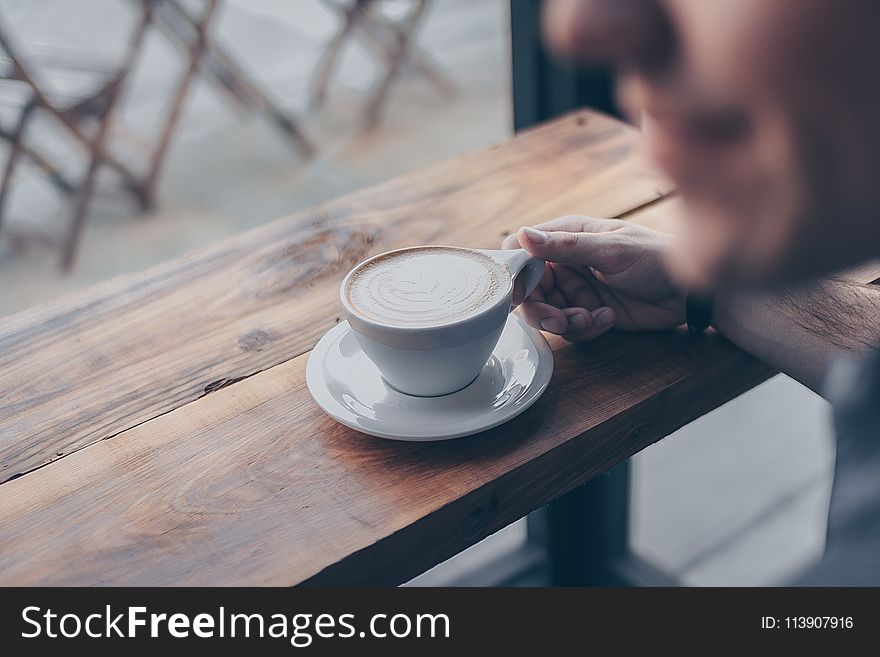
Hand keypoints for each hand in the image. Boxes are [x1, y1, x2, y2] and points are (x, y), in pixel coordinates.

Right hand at [502, 215, 685, 340]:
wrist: (692, 294)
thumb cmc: (657, 258)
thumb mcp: (611, 250)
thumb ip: (566, 245)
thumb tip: (524, 234)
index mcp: (567, 235)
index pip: (521, 250)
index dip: (516, 272)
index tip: (522, 292)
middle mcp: (566, 262)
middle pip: (529, 290)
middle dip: (541, 308)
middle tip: (559, 320)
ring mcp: (577, 289)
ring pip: (546, 312)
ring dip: (564, 321)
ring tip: (591, 318)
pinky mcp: (589, 312)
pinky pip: (569, 327)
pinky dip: (584, 328)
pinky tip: (608, 319)